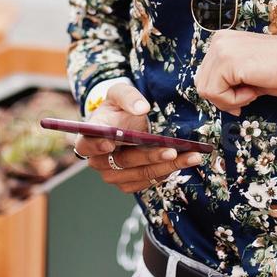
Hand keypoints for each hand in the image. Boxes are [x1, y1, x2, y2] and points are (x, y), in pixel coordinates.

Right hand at [74, 81, 204, 192]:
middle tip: (172, 151)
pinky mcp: (127, 183)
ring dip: (165, 167)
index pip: (86, 145)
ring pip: (139, 174)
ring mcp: (112, 174)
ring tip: (190, 158)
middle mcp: (98, 160)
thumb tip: (142, 108)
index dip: (96, 146)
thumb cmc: (117, 109)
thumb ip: (128, 97)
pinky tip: (182, 163)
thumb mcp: (119, 93)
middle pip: (122, 163)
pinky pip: (146, 182)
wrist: (122, 126)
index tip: (110, 142)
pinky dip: (165, 173)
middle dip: (149, 157)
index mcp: (89, 137)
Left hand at [194, 29, 276, 116]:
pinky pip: (216, 93)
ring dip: (230, 100)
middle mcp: (218, 41)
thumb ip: (229, 80)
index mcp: (222, 41)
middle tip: (248, 97)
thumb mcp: (248, 74)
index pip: (205, 76)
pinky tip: (253, 90)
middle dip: (224, 99)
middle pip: (202, 84)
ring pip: (206, 90)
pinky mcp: (228, 61)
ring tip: (252, 91)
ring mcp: (221, 49)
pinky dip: (234, 100)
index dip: (222, 94)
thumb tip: (217, 99)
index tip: (243, 97)